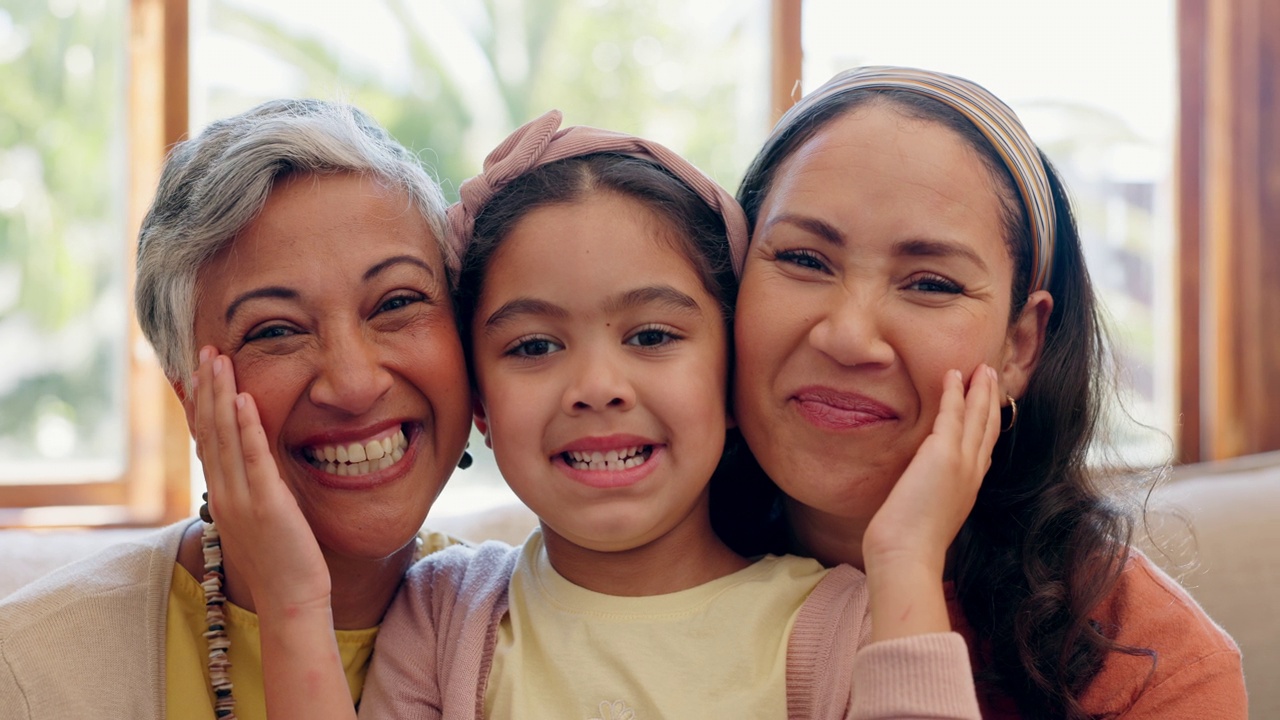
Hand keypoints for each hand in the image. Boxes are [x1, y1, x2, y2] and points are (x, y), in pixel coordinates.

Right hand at [194, 346, 330, 615]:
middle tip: (204, 351)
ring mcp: (242, 499)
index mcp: (223, 496)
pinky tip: (243, 397)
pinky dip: (247, 426)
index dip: (198, 404)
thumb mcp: (260, 520)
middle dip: (206, 388)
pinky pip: (254, 458)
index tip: (194, 371)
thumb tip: (254, 467)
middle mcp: (225, 493)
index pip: (204, 440)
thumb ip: (253, 491)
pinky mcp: (267, 504)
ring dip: (221, 394)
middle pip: (208, 431)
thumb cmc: (282, 563)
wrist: (290, 601)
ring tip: (219, 359)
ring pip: (225, 437)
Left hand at [860, 364, 1000, 640]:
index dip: (988, 427)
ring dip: (980, 390)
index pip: (984, 451)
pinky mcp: (943, 454)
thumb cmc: (908, 545)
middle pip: (988, 429)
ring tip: (982, 368)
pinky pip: (953, 414)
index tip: (989, 410)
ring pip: (978, 418)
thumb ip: (930, 498)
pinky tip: (954, 374)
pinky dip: (955, 392)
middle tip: (993, 377)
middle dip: (991, 402)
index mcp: (968, 489)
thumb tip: (920, 490)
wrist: (906, 555)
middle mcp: (972, 474)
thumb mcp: (926, 516)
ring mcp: (961, 462)